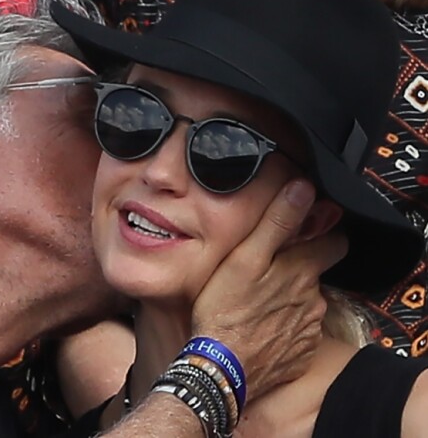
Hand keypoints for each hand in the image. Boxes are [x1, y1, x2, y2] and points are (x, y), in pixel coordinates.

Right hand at [192, 179, 347, 401]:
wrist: (220, 369)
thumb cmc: (226, 308)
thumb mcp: (245, 257)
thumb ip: (277, 222)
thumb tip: (304, 187)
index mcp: (302, 270)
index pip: (336, 243)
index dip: (323, 235)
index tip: (305, 234)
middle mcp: (314, 298)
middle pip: (317, 273)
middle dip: (299, 267)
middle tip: (267, 270)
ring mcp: (309, 329)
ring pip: (307, 302)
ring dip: (290, 297)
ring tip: (258, 300)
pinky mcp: (301, 353)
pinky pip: (300, 331)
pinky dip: (286, 325)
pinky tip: (262, 325)